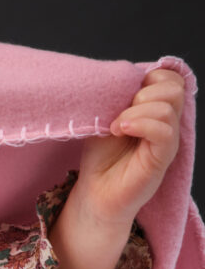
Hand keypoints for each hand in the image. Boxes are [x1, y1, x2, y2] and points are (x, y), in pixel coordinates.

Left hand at [76, 68, 184, 225]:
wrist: (95, 191)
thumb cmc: (99, 156)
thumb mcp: (105, 116)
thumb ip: (118, 96)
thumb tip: (123, 77)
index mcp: (155, 109)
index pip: (170, 78)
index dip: (149, 77)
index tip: (123, 94)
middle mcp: (166, 122)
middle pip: (174, 88)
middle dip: (143, 92)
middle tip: (120, 113)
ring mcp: (167, 140)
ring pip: (168, 107)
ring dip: (136, 111)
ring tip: (116, 127)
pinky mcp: (162, 157)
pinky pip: (165, 131)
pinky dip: (141, 124)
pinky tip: (121, 130)